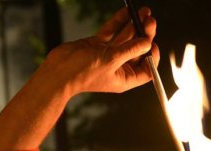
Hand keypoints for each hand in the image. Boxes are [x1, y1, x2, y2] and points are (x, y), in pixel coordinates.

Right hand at [42, 7, 160, 96]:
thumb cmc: (83, 73)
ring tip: (144, 12)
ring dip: (134, 25)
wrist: (58, 71)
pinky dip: (119, 22)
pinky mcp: (97, 45)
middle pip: (137, 50)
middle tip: (150, 21)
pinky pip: (111, 31)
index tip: (153, 44)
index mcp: (124, 78)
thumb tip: (147, 42)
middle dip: (145, 34)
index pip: (146, 69)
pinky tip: (127, 12)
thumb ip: (130, 50)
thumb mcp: (111, 60)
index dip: (152, 57)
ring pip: (125, 38)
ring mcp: (107, 54)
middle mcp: (118, 67)